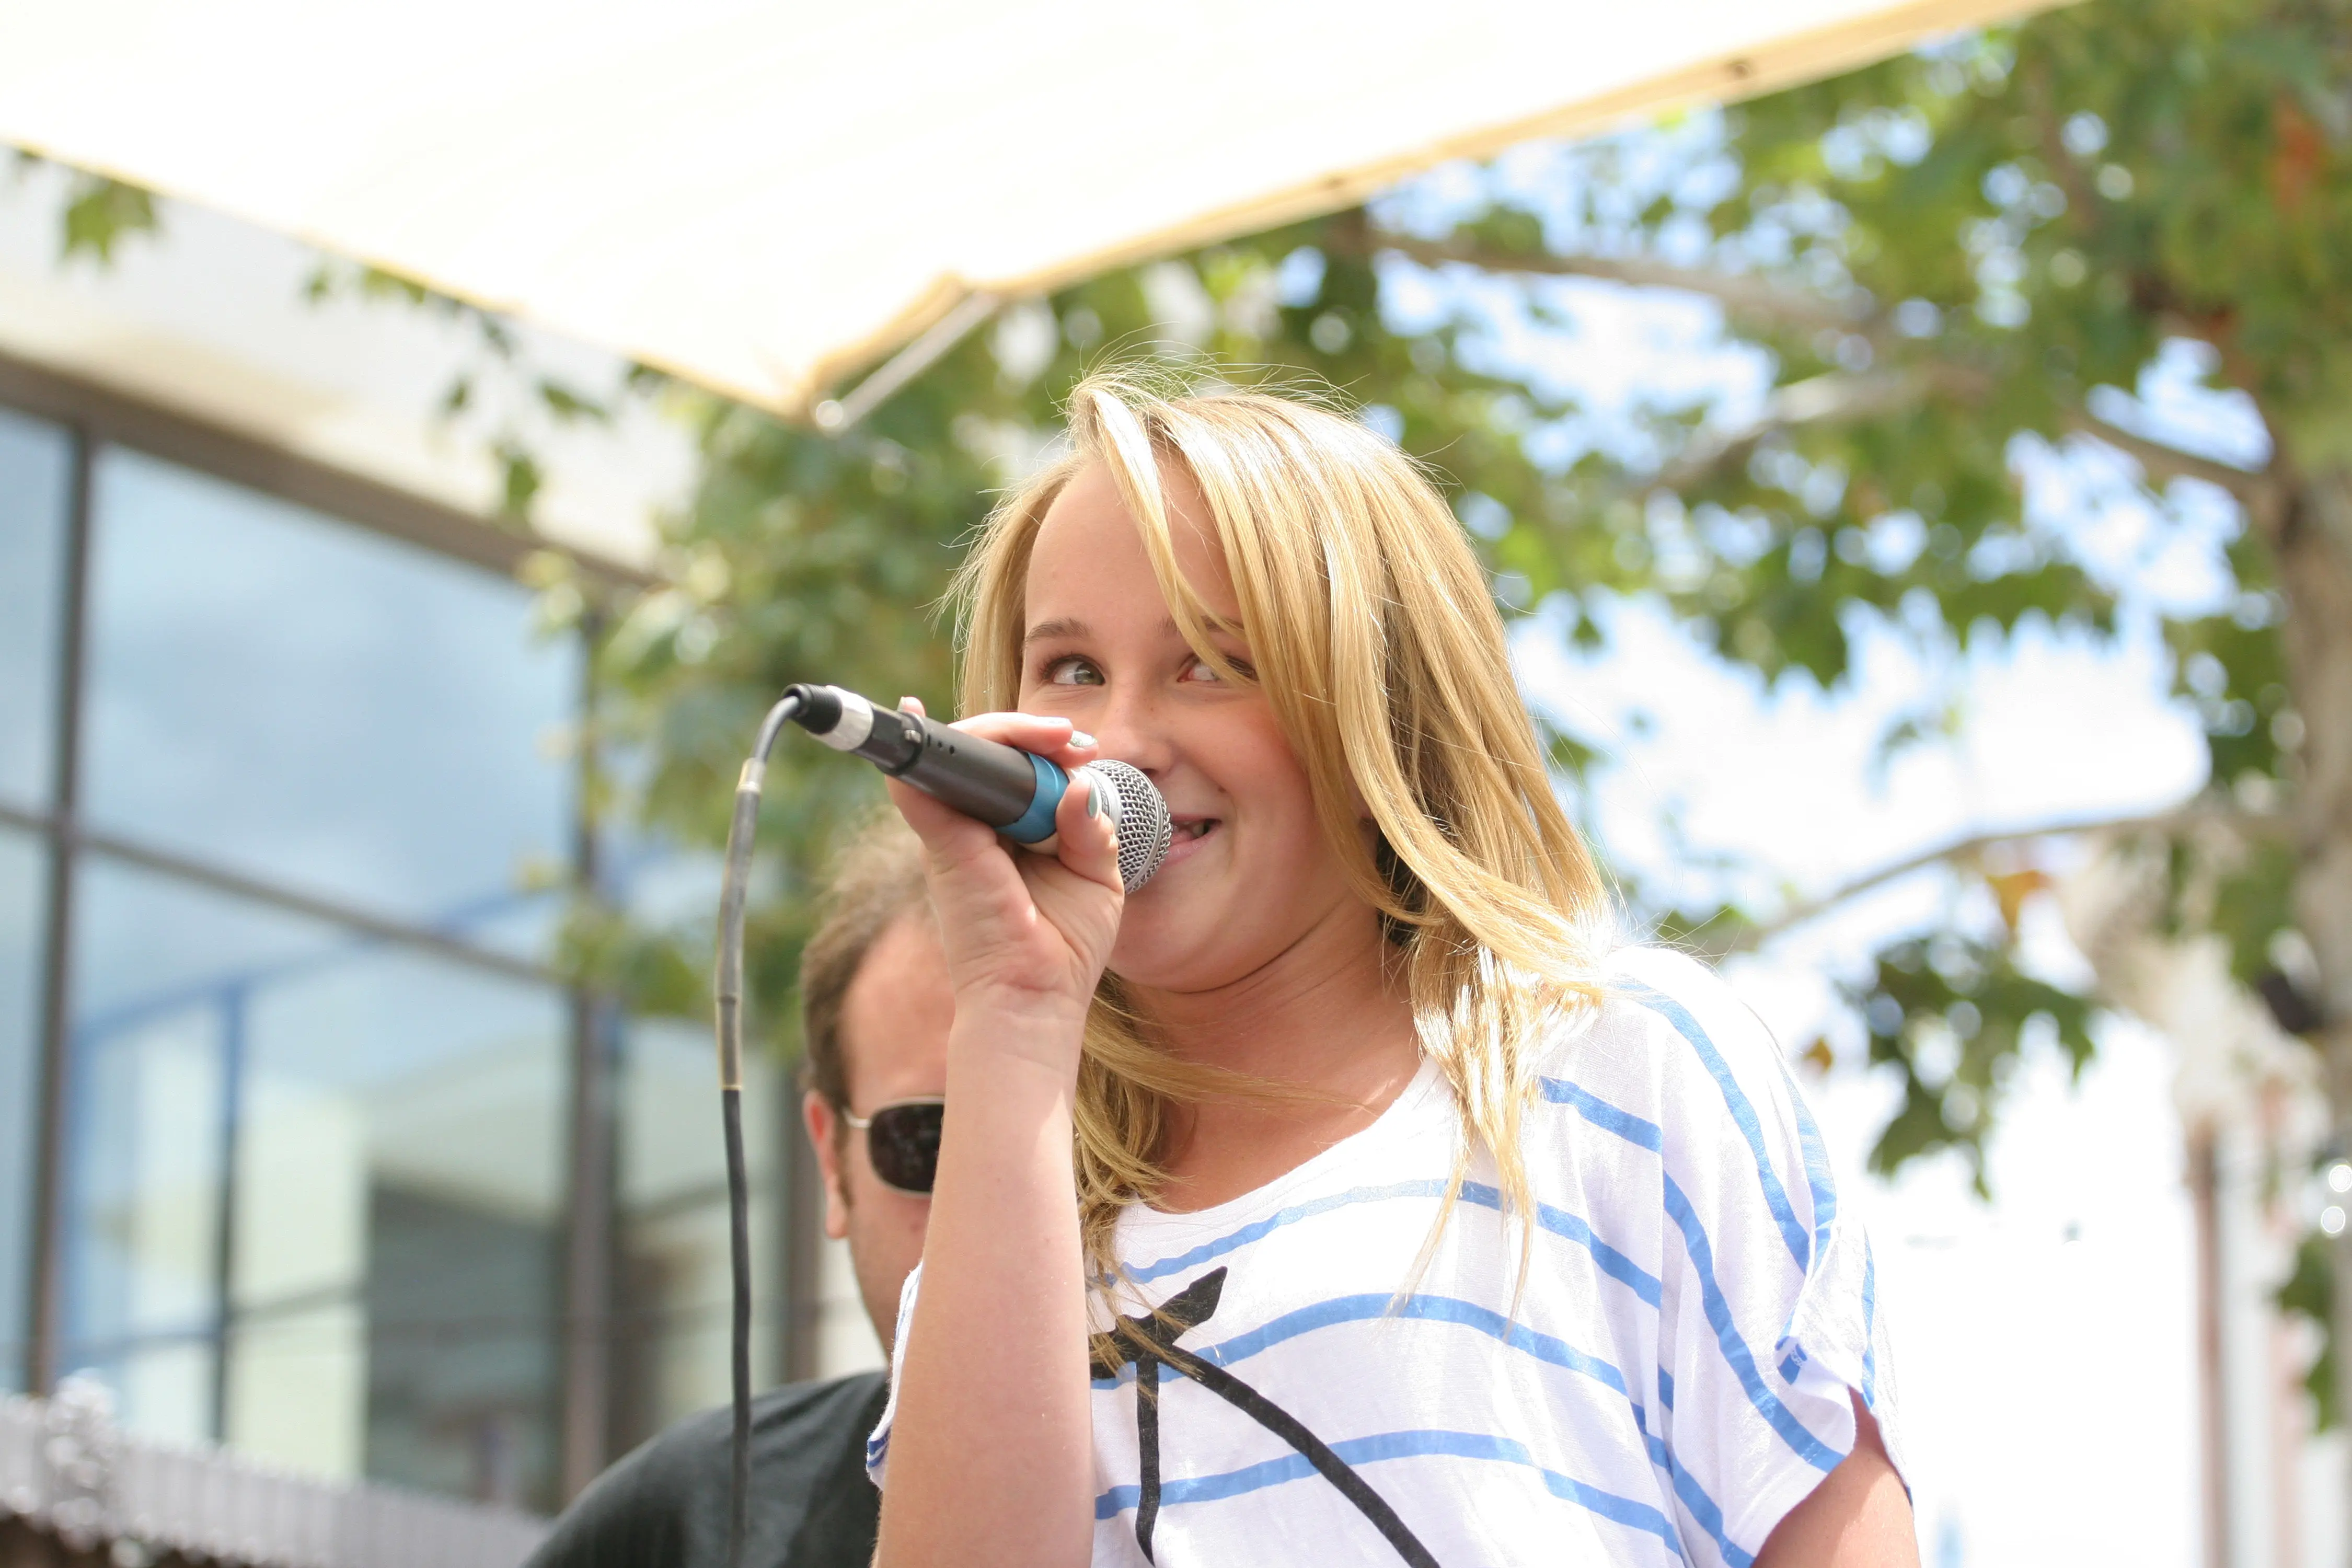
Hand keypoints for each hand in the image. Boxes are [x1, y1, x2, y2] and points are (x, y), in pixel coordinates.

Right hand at [883, 699, 1124, 1064]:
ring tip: (1055, 738)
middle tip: (1074, 741)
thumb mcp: (1095, 875)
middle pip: (985, 753)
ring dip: (1006, 735)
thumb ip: (1089, 826)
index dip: (1044, 745)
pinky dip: (921, 750)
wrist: (1036, 998)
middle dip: (1030, 733)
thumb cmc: (1063, 947)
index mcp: (1010, 831)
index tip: (1084, 747)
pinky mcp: (942, 846)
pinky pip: (920, 787)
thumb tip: (1081, 784)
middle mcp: (975, 826)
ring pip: (958, 756)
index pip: (1013, 767)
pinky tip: (917, 717)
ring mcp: (953, 833)